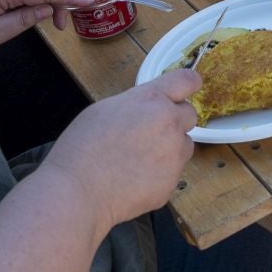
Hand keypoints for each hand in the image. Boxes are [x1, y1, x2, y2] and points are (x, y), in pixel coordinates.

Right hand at [43, 70, 200, 230]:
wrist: (80, 190)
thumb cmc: (82, 148)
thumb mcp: (104, 109)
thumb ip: (134, 104)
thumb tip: (144, 110)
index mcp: (151, 100)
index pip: (185, 80)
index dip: (189, 82)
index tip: (191, 85)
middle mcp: (169, 124)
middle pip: (189, 115)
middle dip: (174, 120)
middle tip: (150, 131)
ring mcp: (174, 155)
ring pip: (184, 146)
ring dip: (170, 148)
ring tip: (139, 159)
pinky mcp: (172, 182)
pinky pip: (173, 173)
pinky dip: (160, 174)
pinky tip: (135, 179)